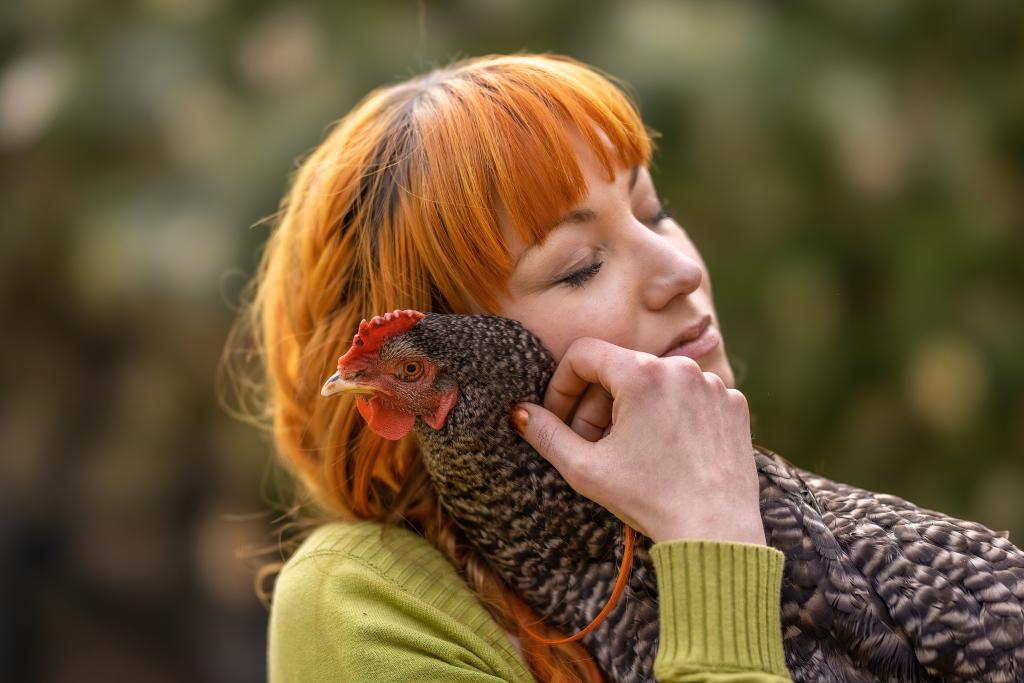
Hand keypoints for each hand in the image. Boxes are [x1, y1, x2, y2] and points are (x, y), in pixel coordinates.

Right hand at [514, 337, 764, 545]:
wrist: (715, 532)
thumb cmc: (649, 500)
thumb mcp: (584, 468)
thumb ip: (546, 433)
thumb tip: (519, 413)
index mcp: (642, 373)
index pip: (584, 354)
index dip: (562, 385)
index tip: (559, 418)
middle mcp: (681, 367)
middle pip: (620, 369)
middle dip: (597, 404)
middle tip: (591, 444)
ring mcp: (712, 384)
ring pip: (655, 382)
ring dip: (633, 410)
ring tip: (631, 453)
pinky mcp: (733, 404)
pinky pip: (689, 396)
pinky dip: (671, 416)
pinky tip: (667, 453)